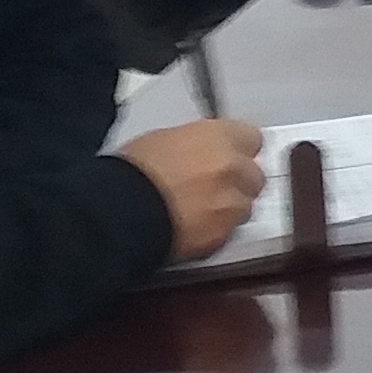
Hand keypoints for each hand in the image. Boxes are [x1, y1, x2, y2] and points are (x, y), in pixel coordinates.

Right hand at [120, 120, 265, 261]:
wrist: (117, 213)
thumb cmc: (130, 173)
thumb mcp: (163, 140)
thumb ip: (197, 145)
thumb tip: (203, 154)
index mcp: (219, 136)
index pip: (253, 139)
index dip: (239, 151)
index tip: (229, 158)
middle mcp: (233, 167)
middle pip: (254, 177)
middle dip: (238, 183)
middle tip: (212, 190)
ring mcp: (231, 204)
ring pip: (245, 208)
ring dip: (228, 210)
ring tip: (197, 214)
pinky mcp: (222, 236)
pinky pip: (228, 234)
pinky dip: (215, 233)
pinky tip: (191, 231)